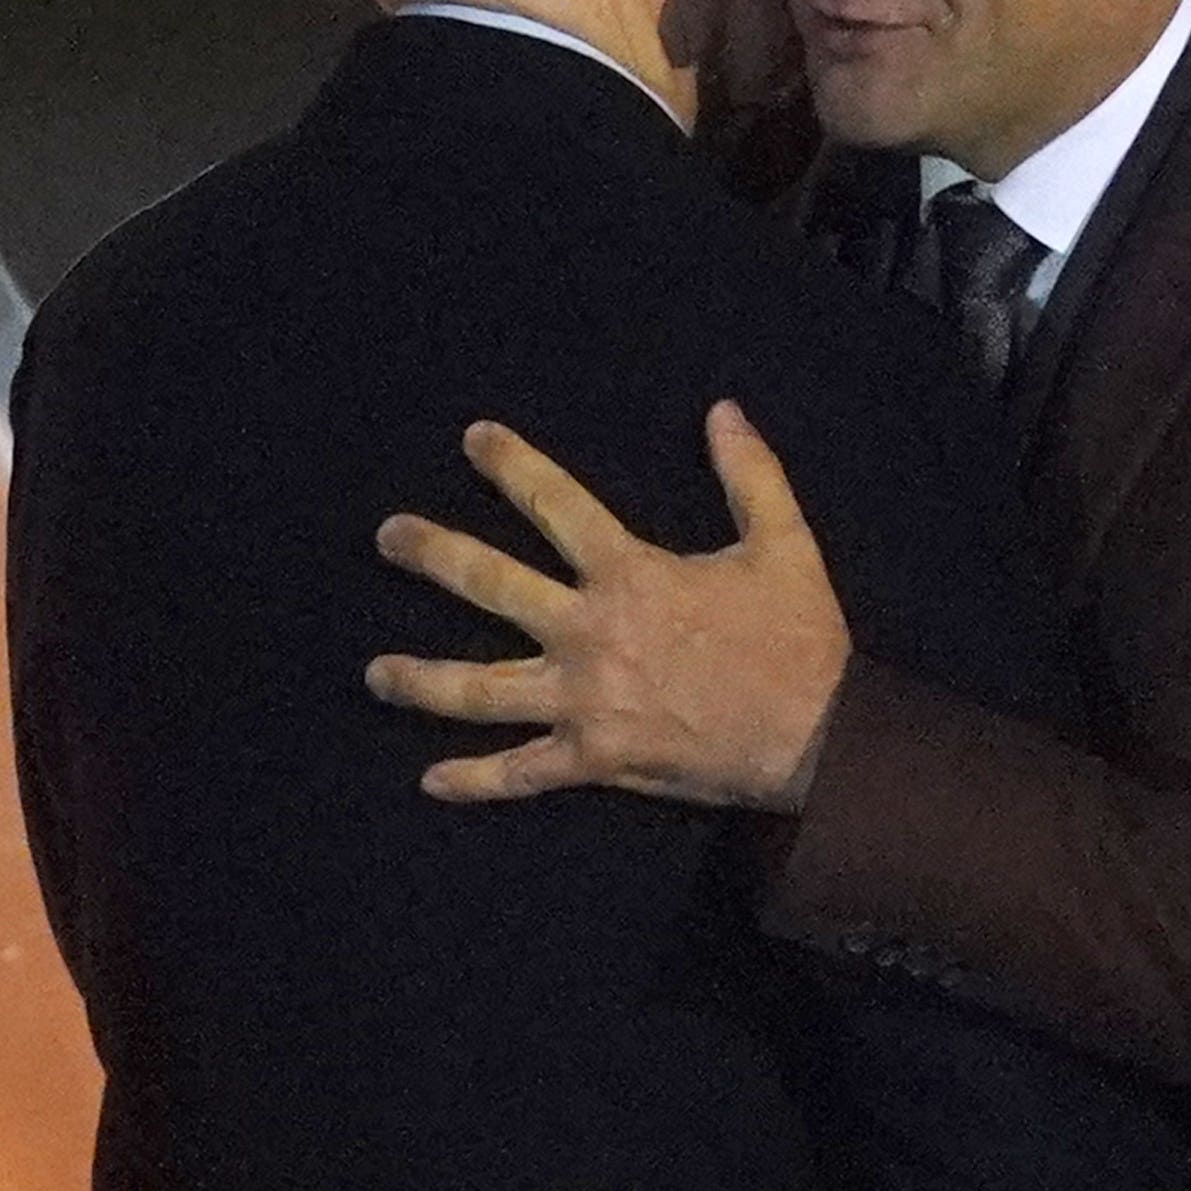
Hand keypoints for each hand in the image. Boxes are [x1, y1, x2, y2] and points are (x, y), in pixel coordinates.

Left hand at [362, 402, 850, 810]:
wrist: (815, 735)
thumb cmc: (797, 640)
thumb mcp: (784, 544)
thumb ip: (750, 473)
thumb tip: (722, 409)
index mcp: (630, 575)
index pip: (556, 504)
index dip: (511, 465)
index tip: (472, 438)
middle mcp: (590, 633)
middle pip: (491, 586)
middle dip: (433, 555)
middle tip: (387, 536)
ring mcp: (584, 701)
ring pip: (482, 689)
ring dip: (422, 680)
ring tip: (374, 673)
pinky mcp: (594, 759)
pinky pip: (520, 773)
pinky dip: (474, 780)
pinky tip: (432, 780)